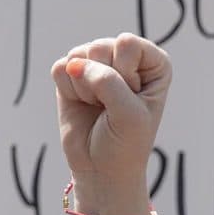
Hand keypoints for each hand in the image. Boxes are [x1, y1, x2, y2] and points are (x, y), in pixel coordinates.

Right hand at [50, 34, 171, 213]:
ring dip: (85, 88)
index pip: (126, 44)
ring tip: (98, 107)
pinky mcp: (72, 74)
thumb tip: (72, 63)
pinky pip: (61, 68)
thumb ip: (106, 82)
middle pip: (100, 47)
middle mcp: (125, 57)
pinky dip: (69, 91)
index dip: (124, 76)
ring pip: (78, 55)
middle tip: (112, 107)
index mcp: (152, 62)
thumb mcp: (129, 114)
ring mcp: (97, 63)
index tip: (131, 101)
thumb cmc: (126, 143)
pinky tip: (83, 105)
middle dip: (102, 82)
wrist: (102, 170)